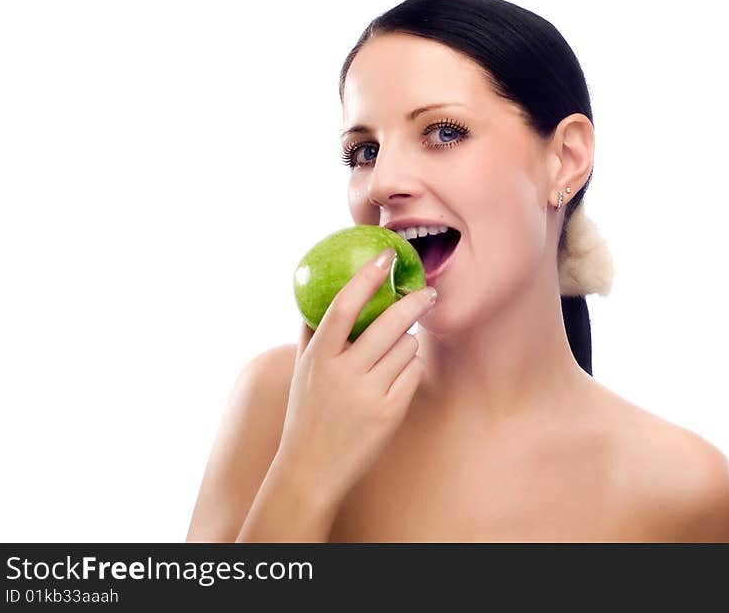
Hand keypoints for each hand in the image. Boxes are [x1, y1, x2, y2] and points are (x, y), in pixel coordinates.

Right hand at [278, 248, 436, 507]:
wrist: (311, 470)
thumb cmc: (306, 414)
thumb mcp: (302, 372)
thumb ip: (312, 334)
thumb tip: (322, 294)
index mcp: (319, 357)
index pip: (343, 307)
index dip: (365, 278)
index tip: (385, 257)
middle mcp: (343, 373)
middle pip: (389, 323)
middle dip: (414, 302)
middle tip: (426, 292)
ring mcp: (369, 394)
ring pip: (407, 347)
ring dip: (408, 340)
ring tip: (399, 346)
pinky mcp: (390, 413)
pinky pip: (412, 372)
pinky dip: (410, 366)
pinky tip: (399, 371)